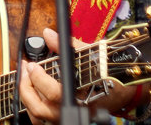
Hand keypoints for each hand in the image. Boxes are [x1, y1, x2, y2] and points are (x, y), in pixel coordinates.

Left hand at [18, 28, 140, 123]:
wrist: (125, 90)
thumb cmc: (109, 73)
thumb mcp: (90, 55)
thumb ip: (67, 45)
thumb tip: (48, 34)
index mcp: (82, 97)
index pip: (53, 94)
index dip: (38, 79)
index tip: (32, 65)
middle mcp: (75, 111)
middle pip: (39, 108)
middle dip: (26, 87)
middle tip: (25, 68)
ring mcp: (69, 118)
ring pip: (38, 116)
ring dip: (27, 96)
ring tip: (25, 77)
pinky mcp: (65, 119)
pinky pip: (41, 120)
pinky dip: (33, 105)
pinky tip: (32, 90)